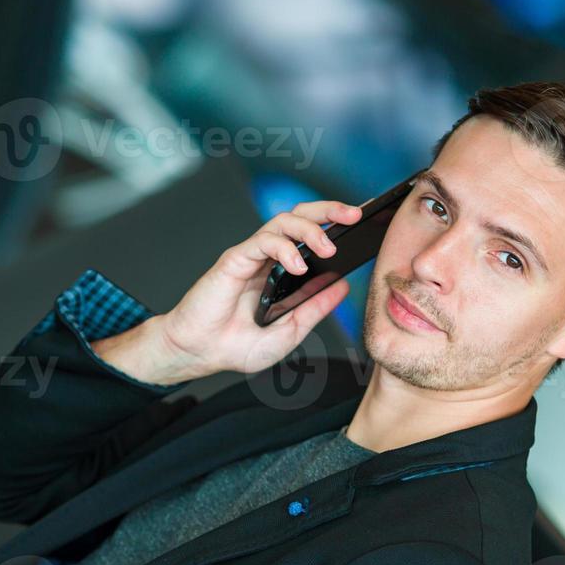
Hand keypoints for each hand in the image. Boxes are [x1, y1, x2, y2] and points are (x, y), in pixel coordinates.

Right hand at [94, 202, 361, 384]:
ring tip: (327, 249)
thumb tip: (343, 287)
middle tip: (355, 215)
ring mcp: (252, 256)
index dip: (336, 226)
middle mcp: (268, 258)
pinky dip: (284, 248)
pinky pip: (263, 241)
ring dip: (311, 229)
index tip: (365, 224)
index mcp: (282, 272)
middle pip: (301, 217)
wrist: (200, 354)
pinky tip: (298, 266)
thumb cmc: (234, 345)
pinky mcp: (235, 259)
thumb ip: (315, 308)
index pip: (312, 236)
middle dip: (330, 210)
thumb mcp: (290, 332)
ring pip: (284, 221)